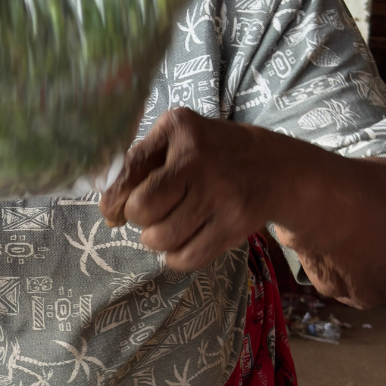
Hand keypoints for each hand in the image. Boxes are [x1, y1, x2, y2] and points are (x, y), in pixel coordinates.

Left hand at [100, 109, 273, 270]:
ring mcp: (219, 192)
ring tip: (171, 225)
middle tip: (154, 213)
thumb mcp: (178, 139)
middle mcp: (198, 158)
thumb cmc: (211, 154)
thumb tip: (110, 212)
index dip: (113, 200)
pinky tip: (185, 240)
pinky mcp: (235, 223)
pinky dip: (177, 257)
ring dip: (157, 240)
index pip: (127, 171)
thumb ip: (140, 165)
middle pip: (141, 209)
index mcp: (178, 128)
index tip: (115, 210)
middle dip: (139, 219)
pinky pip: (187, 258)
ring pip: (161, 239)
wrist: (276, 167)